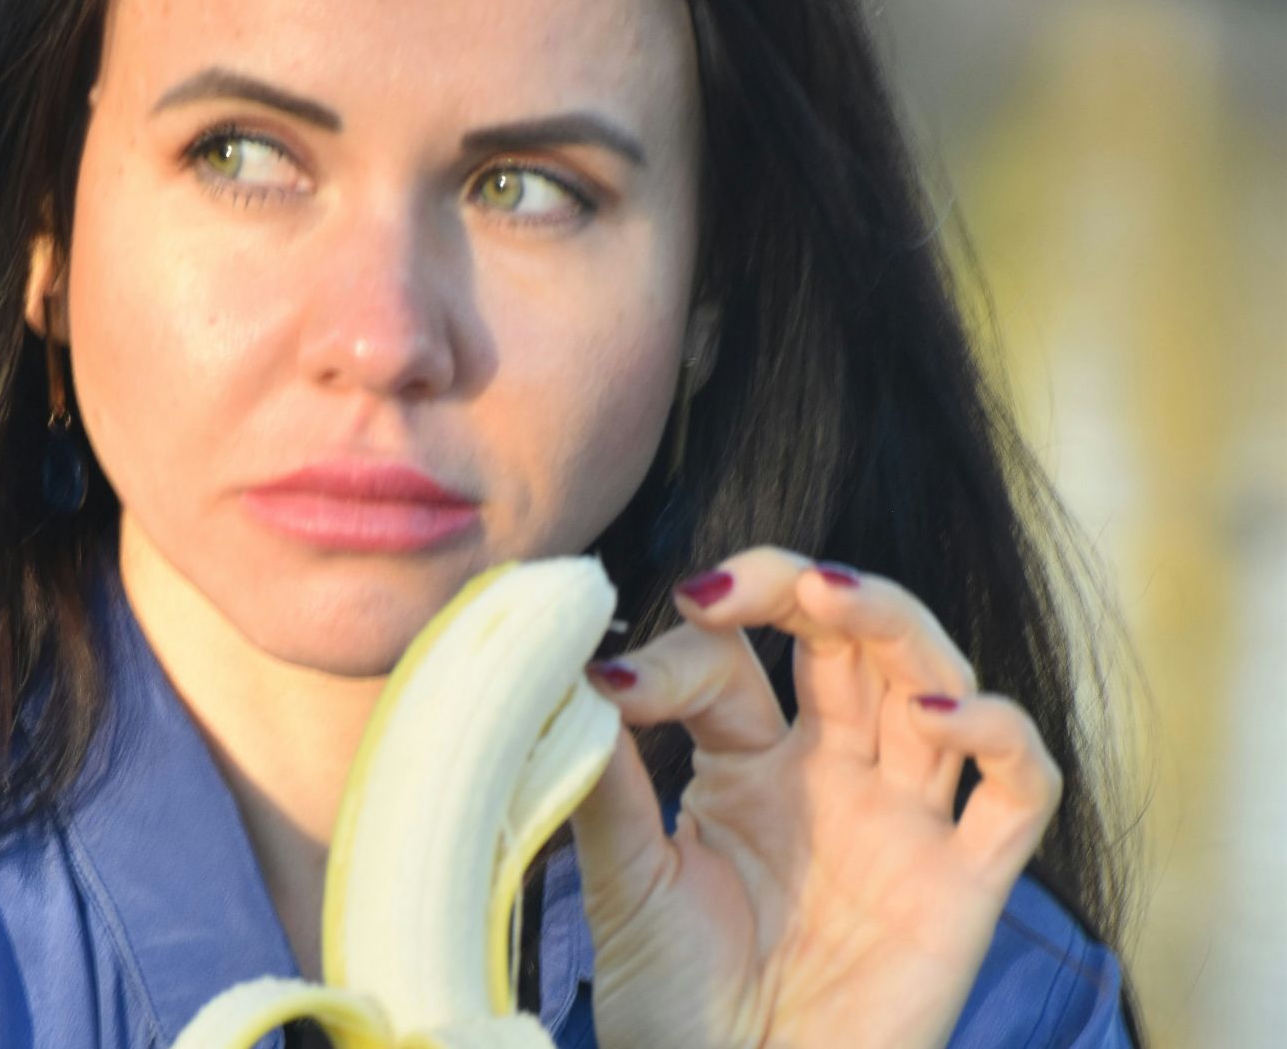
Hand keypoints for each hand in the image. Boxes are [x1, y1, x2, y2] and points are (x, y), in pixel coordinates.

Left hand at [567, 547, 1061, 1047]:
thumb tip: (570, 676)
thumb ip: (608, 785)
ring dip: (891, 622)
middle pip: (846, 638)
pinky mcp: (964, 885)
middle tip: (737, 584)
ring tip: (829, 594)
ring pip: (933, 678)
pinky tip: (937, 715)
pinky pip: (1019, 789)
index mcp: (746, 763)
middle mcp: (832, 773)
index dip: (680, 651)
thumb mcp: (624, 884)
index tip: (609, 683)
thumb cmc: (672, 1006)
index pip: (730, 662)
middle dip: (800, 587)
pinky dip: (999, 735)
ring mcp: (904, 822)